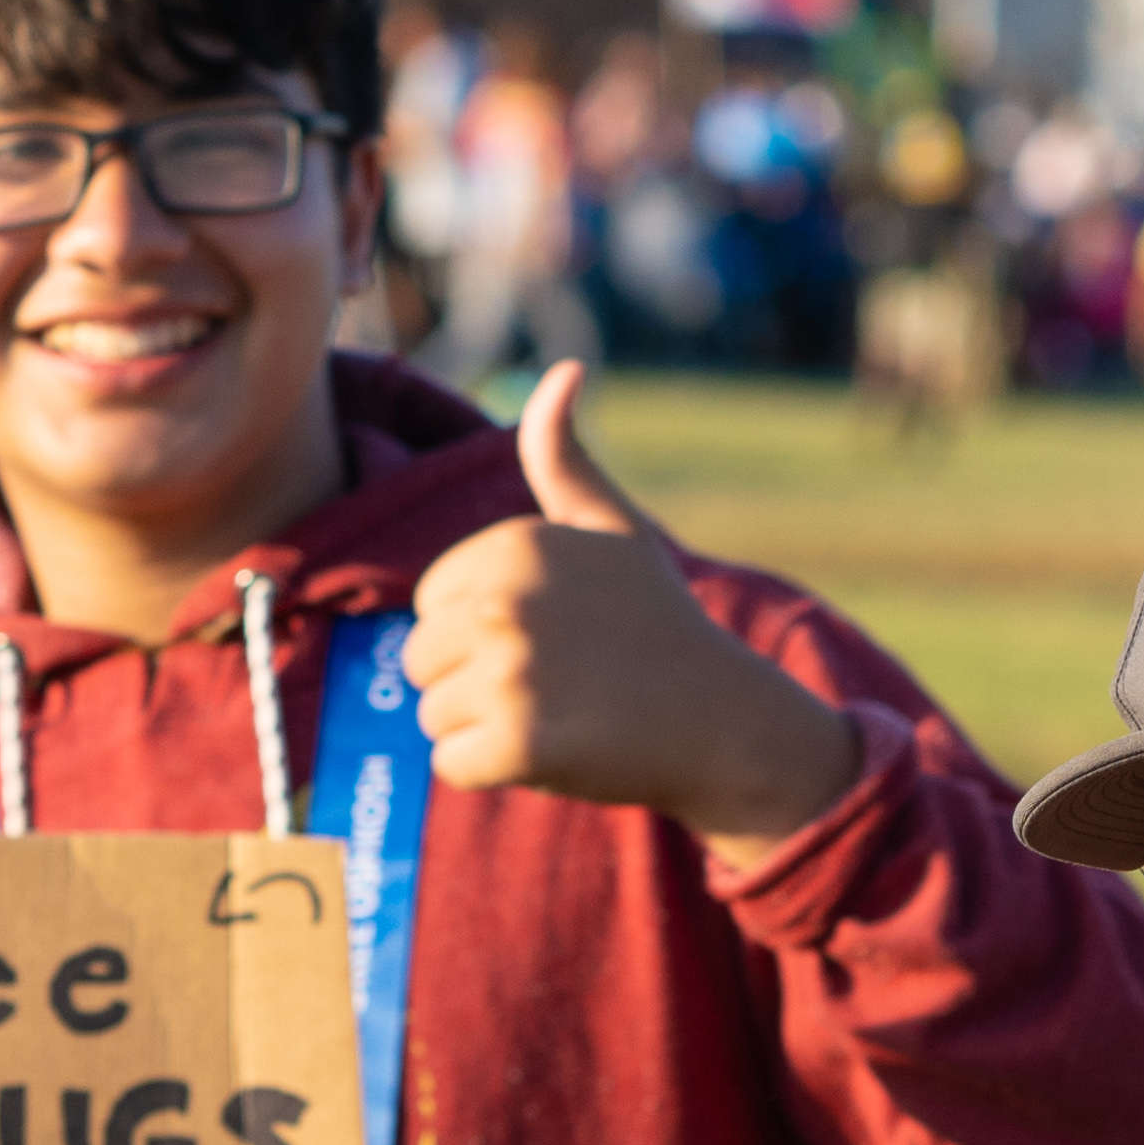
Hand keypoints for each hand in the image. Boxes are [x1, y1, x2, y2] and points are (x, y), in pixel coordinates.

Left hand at [401, 366, 863, 861]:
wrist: (722, 721)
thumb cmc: (659, 626)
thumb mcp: (613, 528)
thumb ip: (564, 458)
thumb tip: (563, 371)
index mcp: (512, 544)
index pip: (430, 605)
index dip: (479, 632)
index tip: (549, 637)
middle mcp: (502, 600)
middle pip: (422, 661)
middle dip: (474, 684)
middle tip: (555, 685)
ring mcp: (508, 673)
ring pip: (432, 716)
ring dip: (484, 730)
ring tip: (557, 715)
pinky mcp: (516, 744)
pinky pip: (452, 765)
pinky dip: (493, 773)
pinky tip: (553, 754)